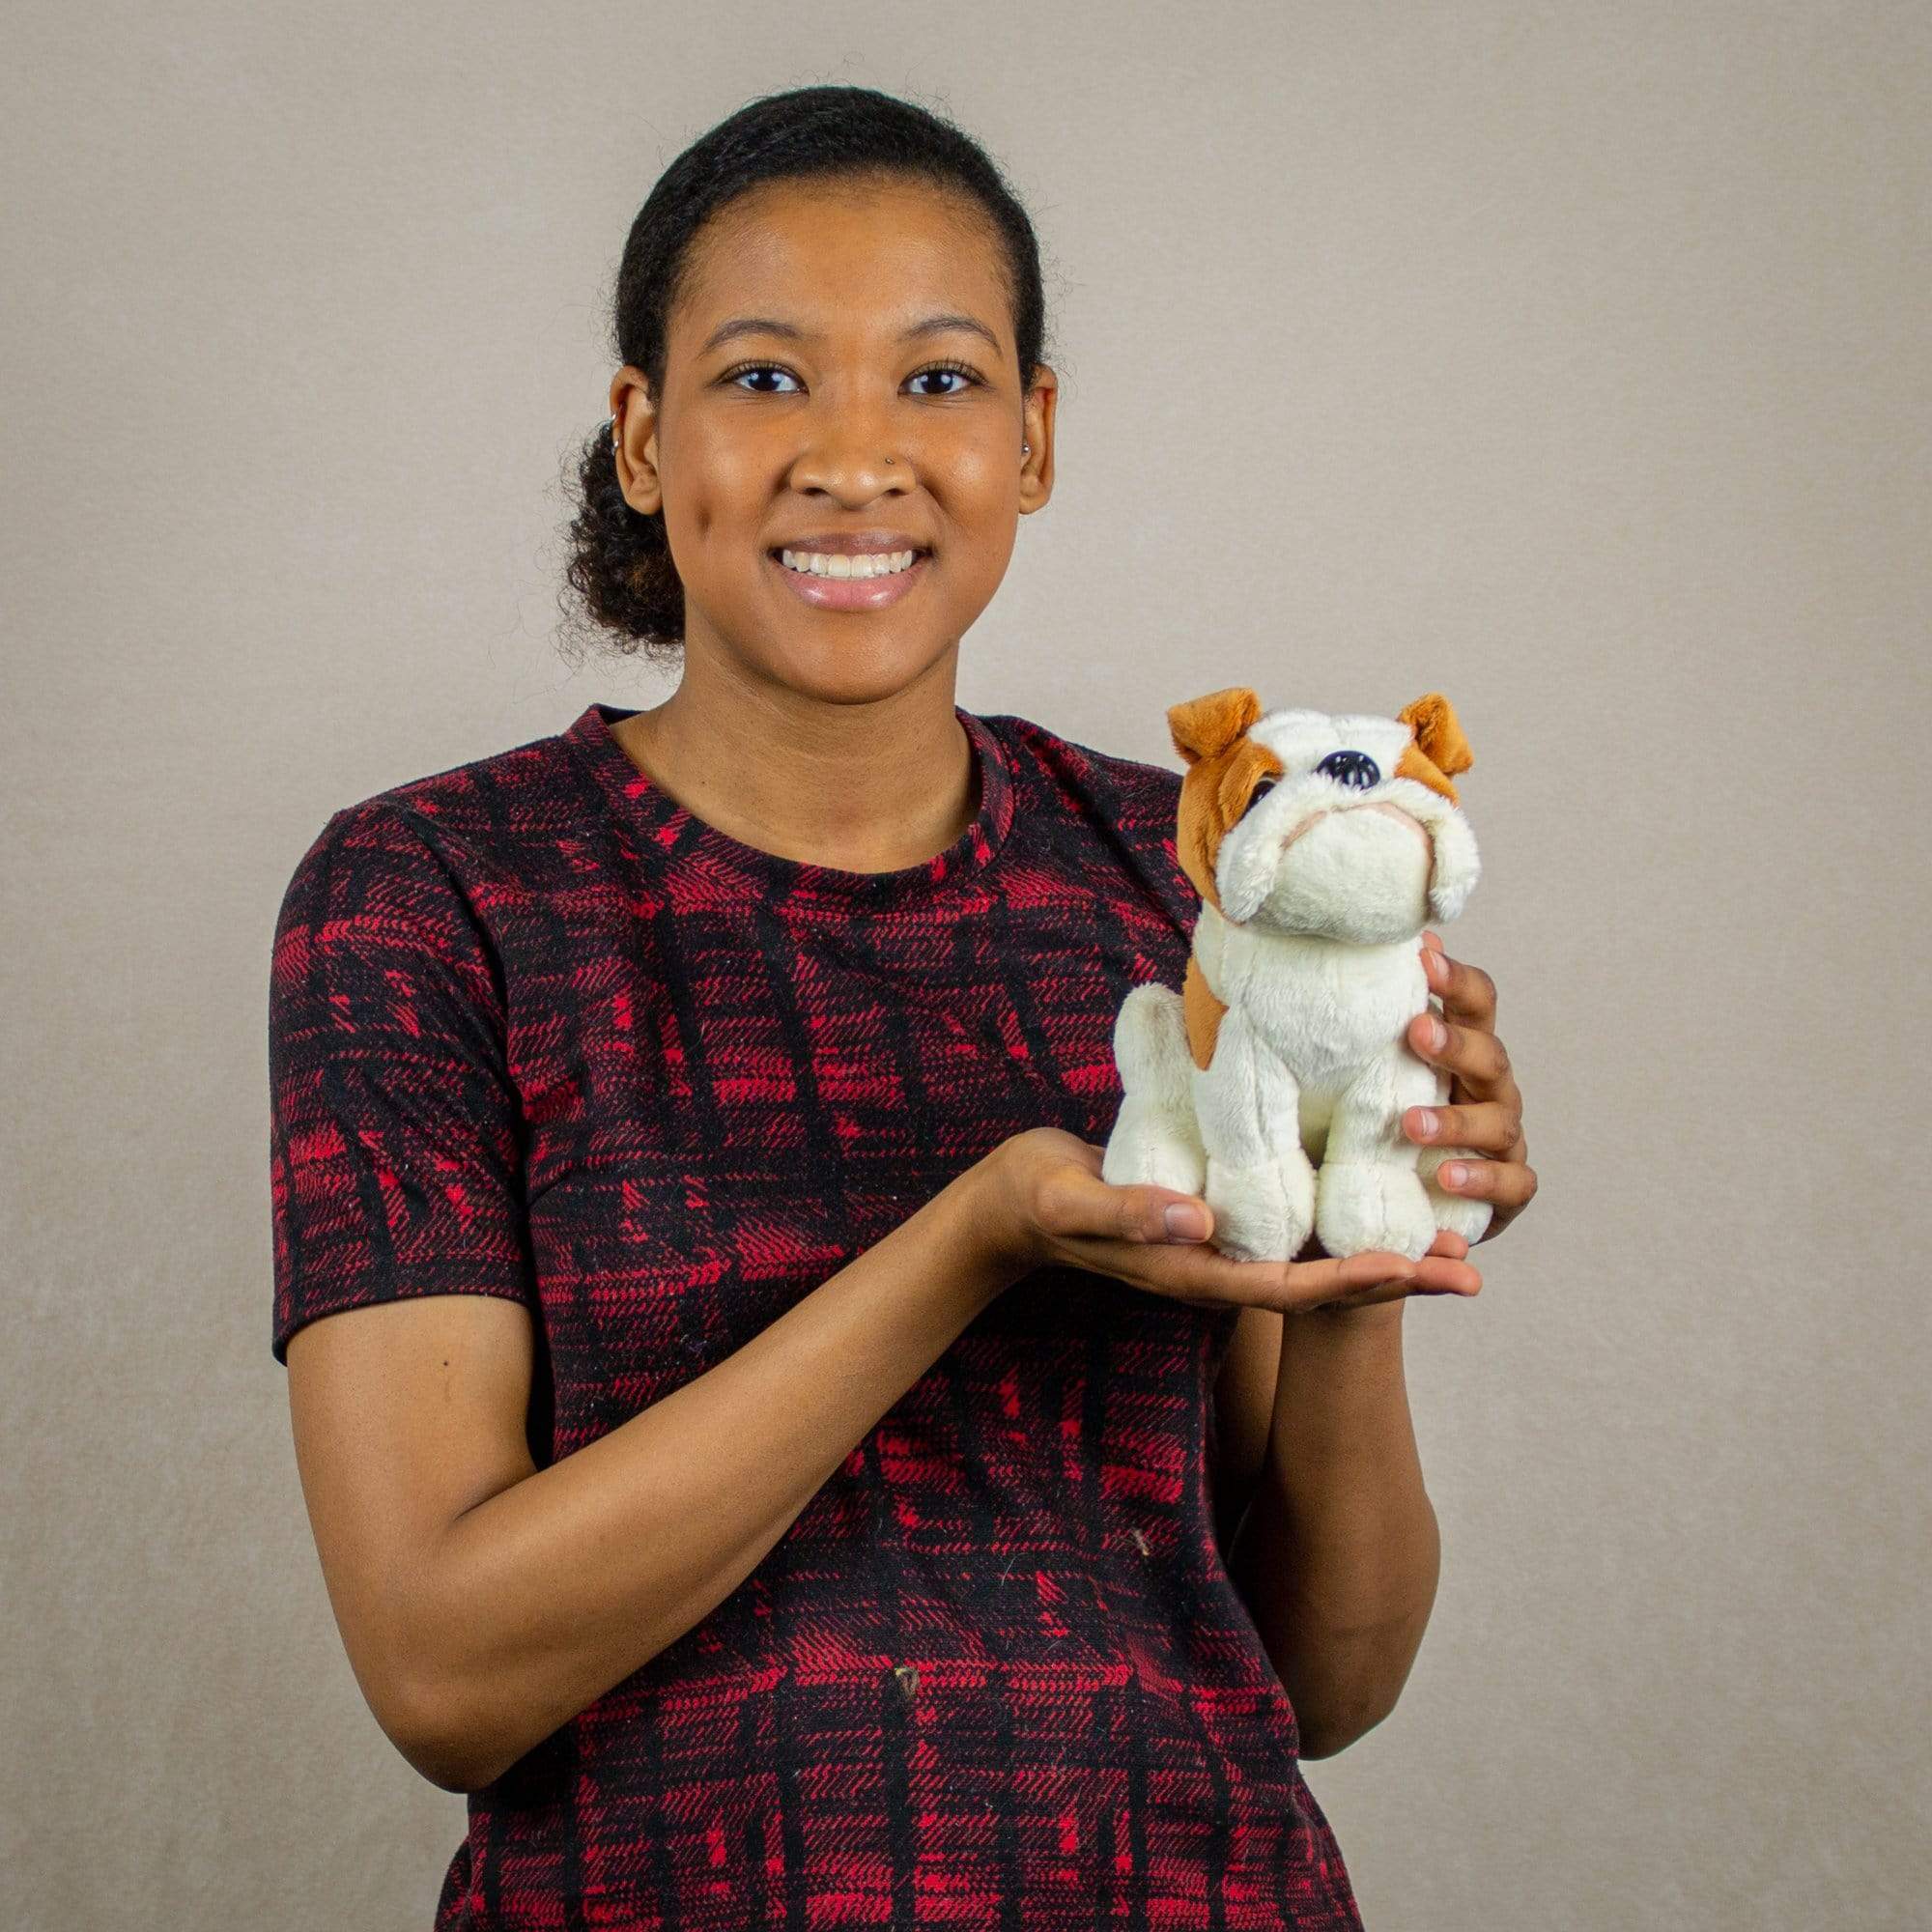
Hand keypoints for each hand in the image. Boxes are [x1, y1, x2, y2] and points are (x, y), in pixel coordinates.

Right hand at [972, 1127, 1481, 1314]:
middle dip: (1396, 1278)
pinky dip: (1341, 1221)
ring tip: (1450, 1241)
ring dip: (1382, 1253)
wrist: (1011, 1204)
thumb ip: (1129, 1213)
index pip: (1287, 1287)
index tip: (1412, 1267)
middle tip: (1470, 1271)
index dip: (1352, 1280)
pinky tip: (1375, 1198)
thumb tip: (1203, 1223)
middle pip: (1322, 1286)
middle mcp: (1216, 1267)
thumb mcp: (1072, 1201)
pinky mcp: (1215, 1220)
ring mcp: (1217, 1249)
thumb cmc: (1035, 1198)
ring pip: (1315, 1260)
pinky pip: (1291, 1230)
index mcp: (1190, 1271)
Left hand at [1400, 932, 1538, 1243]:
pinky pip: (1509, 1183)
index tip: (1423, 956)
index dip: (1456, 980)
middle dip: (1456, 1043)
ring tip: (1410, 1125)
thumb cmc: (1390, 1114)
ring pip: (1497, 1122)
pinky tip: (1444, 1178)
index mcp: (1463, 1050)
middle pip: (1490, 1055)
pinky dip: (1480, 1180)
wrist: (1405, 1196)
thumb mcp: (1378, 1066)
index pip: (1475, 1004)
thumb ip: (1381, 1016)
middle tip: (1416, 1030)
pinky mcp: (1508, 1190)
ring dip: (1454, 1121)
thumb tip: (1386, 942)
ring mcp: (1503, 1139)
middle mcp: (1490, 1088)